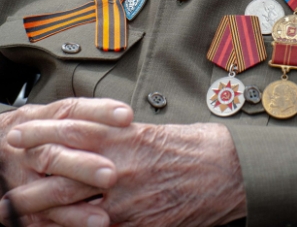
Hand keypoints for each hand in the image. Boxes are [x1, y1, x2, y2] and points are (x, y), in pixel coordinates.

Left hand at [6, 118, 246, 226]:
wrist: (225, 173)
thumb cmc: (192, 147)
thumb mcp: (151, 131)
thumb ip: (119, 138)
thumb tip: (92, 141)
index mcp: (122, 137)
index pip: (70, 129)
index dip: (40, 132)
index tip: (20, 133)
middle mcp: (118, 167)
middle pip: (60, 173)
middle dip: (29, 180)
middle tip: (8, 184)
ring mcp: (124, 201)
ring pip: (70, 209)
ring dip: (42, 213)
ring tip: (21, 214)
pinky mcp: (136, 226)